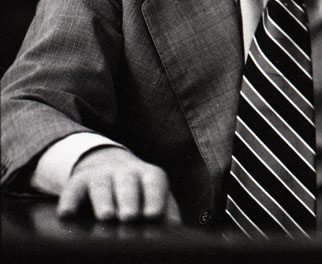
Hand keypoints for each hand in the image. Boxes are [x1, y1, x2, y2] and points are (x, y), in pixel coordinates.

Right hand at [56, 146, 180, 222]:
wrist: (106, 164)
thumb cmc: (138, 192)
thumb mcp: (154, 195)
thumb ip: (166, 212)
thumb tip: (177, 234)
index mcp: (148, 175)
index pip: (154, 182)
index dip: (154, 197)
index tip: (153, 215)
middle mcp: (124, 171)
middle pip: (127, 182)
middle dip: (128, 199)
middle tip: (129, 217)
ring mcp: (100, 174)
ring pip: (101, 184)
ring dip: (104, 200)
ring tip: (106, 216)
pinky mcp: (78, 180)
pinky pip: (72, 188)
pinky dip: (69, 200)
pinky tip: (66, 214)